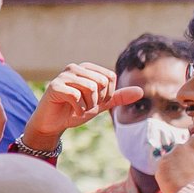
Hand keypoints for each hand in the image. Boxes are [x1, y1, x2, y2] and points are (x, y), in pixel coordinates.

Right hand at [19, 61, 141, 152]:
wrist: (52, 124)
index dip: (108, 95)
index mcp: (86, 68)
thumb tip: (140, 91)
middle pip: (101, 82)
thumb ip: (118, 97)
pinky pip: (76, 96)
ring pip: (90, 87)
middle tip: (86, 106)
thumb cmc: (75, 111)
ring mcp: (63, 76)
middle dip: (98, 100)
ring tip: (79, 109)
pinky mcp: (54, 86)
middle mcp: (74, 68)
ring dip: (88, 105)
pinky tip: (72, 111)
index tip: (94, 102)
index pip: (110, 77)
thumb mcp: (100, 104)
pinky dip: (79, 109)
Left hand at [154, 132, 193, 192]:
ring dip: (176, 167)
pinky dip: (167, 176)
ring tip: (184, 183)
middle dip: (187, 158)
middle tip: (190, 175)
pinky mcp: (164, 160)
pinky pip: (164, 168)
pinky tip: (175, 186)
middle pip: (188, 148)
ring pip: (174, 157)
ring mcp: (178, 149)